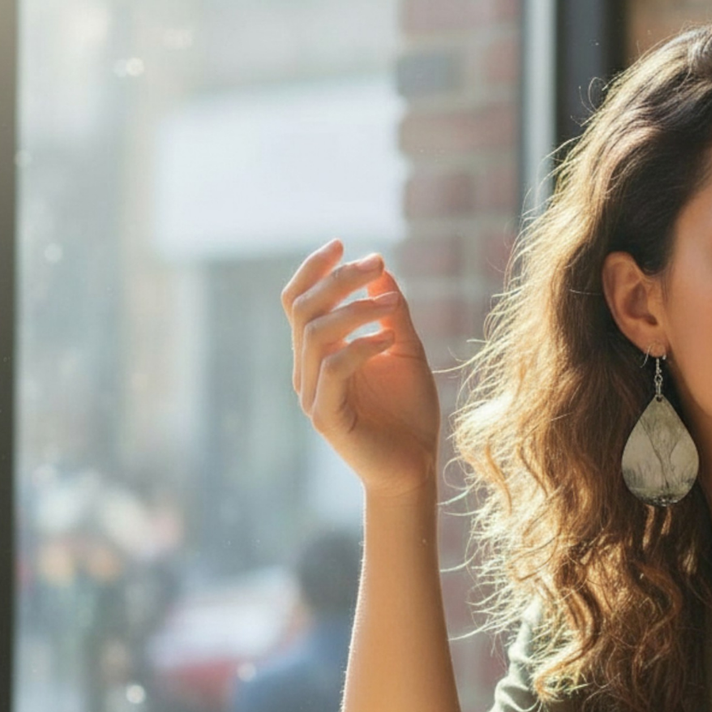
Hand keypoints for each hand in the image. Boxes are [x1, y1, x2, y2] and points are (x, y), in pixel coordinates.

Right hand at [282, 240, 441, 497]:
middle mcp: (306, 370)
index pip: (297, 301)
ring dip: (356, 309)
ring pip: (315, 334)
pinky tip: (390, 341)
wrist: (414, 467)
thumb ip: (392, 312)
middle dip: (338, 279)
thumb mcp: (405, 349)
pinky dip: (362, 346)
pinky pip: (334, 369)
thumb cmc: (409, 411)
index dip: (312, 268)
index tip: (341, 243)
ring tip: (392, 306)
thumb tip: (380, 269)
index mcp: (317, 352)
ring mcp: (312, 394)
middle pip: (302, 308)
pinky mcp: (326, 417)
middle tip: (376, 264)